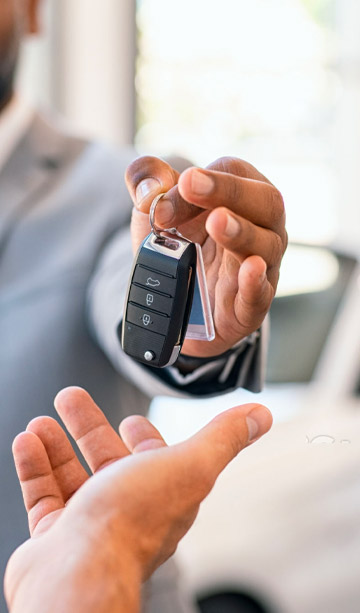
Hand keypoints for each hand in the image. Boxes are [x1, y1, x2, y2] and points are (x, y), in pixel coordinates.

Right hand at [5, 387, 271, 612]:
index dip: (144, 438)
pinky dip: (35, 467)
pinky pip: (42, 495)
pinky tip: (27, 443)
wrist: (78, 573)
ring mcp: (89, 524)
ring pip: (71, 475)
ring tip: (42, 420)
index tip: (130, 419)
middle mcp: (126, 509)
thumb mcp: (188, 464)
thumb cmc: (132, 522)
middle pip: (105, 459)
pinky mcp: (55, 537)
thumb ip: (222, 438)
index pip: (154, 460)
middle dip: (88, 427)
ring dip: (57, 444)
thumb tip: (259, 415)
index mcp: (161, 493)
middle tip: (70, 399)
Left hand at [126, 156, 286, 357]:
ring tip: (216, 223)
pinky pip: (261, 294)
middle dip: (229, 191)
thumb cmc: (177, 244)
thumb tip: (151, 189)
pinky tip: (250, 268)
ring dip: (241, 232)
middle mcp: (261, 227)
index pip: (234, 173)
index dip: (206, 178)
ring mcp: (262, 267)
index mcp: (242, 194)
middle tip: (192, 186)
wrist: (175, 300)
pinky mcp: (251, 306)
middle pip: (266, 202)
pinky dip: (255, 282)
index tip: (178, 186)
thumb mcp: (154, 208)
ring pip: (266, 246)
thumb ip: (146, 181)